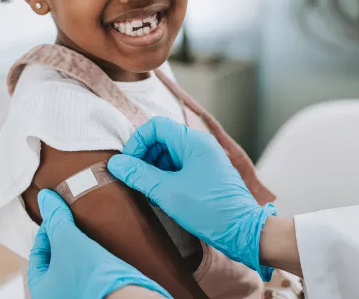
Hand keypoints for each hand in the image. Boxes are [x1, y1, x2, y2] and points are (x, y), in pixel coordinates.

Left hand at [27, 189, 171, 298]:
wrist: (126, 298)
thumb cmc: (90, 276)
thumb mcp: (68, 241)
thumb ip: (57, 219)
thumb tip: (45, 197)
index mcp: (40, 291)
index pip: (38, 255)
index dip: (47, 232)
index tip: (60, 217)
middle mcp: (55, 298)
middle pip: (54, 263)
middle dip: (63, 241)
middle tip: (73, 223)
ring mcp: (76, 298)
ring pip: (72, 270)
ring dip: (78, 251)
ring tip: (88, 233)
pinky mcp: (95, 295)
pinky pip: (87, 277)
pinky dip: (91, 263)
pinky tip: (101, 250)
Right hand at [107, 116, 276, 280]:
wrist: (243, 231)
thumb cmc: (209, 210)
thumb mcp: (167, 192)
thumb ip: (139, 175)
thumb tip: (115, 164)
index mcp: (194, 141)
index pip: (155, 126)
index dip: (137, 142)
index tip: (128, 164)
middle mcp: (201, 144)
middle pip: (162, 138)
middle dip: (144, 156)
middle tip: (135, 179)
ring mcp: (206, 158)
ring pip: (170, 153)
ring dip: (154, 168)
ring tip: (148, 190)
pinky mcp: (207, 173)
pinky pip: (180, 166)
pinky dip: (167, 176)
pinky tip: (162, 194)